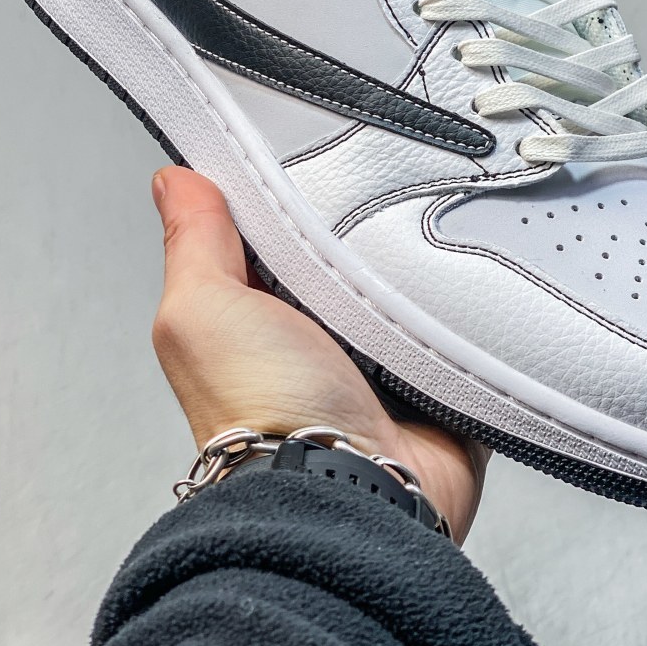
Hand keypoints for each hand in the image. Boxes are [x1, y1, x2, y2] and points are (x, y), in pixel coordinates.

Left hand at [150, 166, 486, 541]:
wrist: (349, 493)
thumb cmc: (263, 416)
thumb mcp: (203, 311)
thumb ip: (193, 243)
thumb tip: (173, 181)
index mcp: (262, 317)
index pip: (283, 232)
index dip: (297, 194)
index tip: (318, 152)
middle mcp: (321, 341)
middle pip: (356, 254)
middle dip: (373, 227)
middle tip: (386, 198)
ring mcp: (385, 365)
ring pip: (416, 288)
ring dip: (425, 269)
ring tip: (430, 243)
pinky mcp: (442, 385)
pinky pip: (471, 329)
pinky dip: (472, 311)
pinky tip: (468, 287)